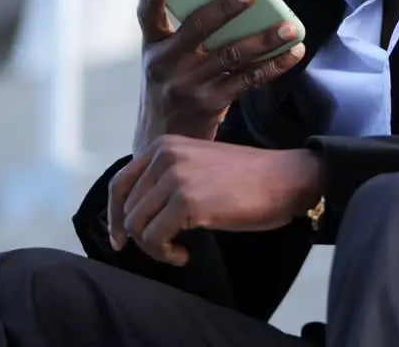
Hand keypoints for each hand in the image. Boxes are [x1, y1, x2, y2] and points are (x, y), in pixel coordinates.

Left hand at [108, 135, 323, 265]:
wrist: (285, 179)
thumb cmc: (248, 179)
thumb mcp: (198, 165)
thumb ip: (168, 178)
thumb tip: (138, 213)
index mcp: (164, 145)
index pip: (120, 183)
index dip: (114, 216)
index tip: (120, 239)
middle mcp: (164, 156)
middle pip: (127, 209)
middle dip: (141, 236)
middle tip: (167, 248)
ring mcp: (175, 177)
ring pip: (137, 226)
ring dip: (154, 248)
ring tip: (178, 250)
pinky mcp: (187, 201)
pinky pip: (155, 238)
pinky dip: (165, 254)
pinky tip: (184, 254)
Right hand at [133, 0, 305, 150]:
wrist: (162, 139)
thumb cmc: (168, 86)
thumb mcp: (161, 58)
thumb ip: (182, 32)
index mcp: (155, 46)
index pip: (147, 17)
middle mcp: (168, 64)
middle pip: (198, 29)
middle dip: (226, 8)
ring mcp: (190, 85)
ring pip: (231, 55)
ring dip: (264, 39)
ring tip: (289, 27)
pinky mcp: (212, 103)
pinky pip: (248, 80)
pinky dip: (274, 65)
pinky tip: (292, 53)